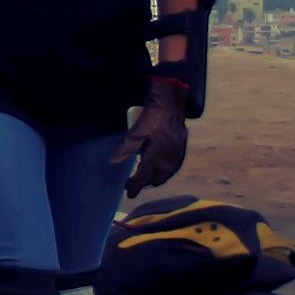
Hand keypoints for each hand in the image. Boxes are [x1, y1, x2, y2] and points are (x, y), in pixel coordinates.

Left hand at [113, 75, 187, 196]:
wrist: (173, 103)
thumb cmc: (153, 116)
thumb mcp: (136, 132)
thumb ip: (125, 148)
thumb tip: (113, 162)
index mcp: (158, 158)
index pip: (144, 178)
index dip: (135, 186)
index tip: (127, 192)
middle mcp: (170, 160)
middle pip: (155, 179)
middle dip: (144, 184)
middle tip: (132, 186)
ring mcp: (177, 155)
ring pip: (165, 174)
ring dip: (154, 179)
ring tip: (143, 180)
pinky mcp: (181, 149)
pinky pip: (172, 167)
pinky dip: (163, 172)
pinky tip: (158, 169)